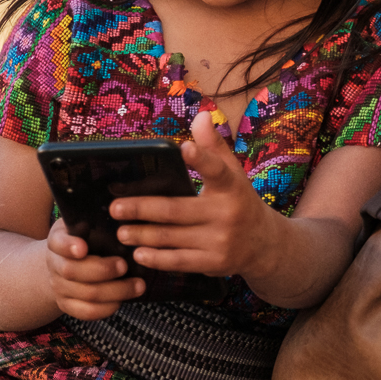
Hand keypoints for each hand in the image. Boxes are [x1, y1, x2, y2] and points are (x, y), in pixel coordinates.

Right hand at [44, 218, 144, 319]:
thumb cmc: (83, 240)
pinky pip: (86, 312)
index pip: (58, 242)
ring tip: (138, 285)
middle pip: (72, 271)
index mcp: (58, 240)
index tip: (83, 247)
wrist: (62, 264)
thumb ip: (96, 220)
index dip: (68, 246)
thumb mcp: (84, 224)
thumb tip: (126, 211)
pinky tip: (124, 300)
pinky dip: (107, 308)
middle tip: (125, 265)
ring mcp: (59, 287)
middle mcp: (54, 264)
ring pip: (85, 294)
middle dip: (101, 270)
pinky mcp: (67, 305)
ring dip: (115, 291)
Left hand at [110, 112, 280, 279]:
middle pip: (175, 210)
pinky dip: (156, 258)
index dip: (201, 159)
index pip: (216, 170)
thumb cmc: (239, 202)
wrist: (265, 245)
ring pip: (171, 237)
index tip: (184, 148)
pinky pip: (178, 261)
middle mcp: (227, 214)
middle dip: (141, 209)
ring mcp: (220, 241)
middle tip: (115, 208)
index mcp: (231, 186)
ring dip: (141, 235)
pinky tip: (138, 253)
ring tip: (121, 231)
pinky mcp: (213, 263)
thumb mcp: (233, 174)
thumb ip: (213, 146)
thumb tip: (202, 115)